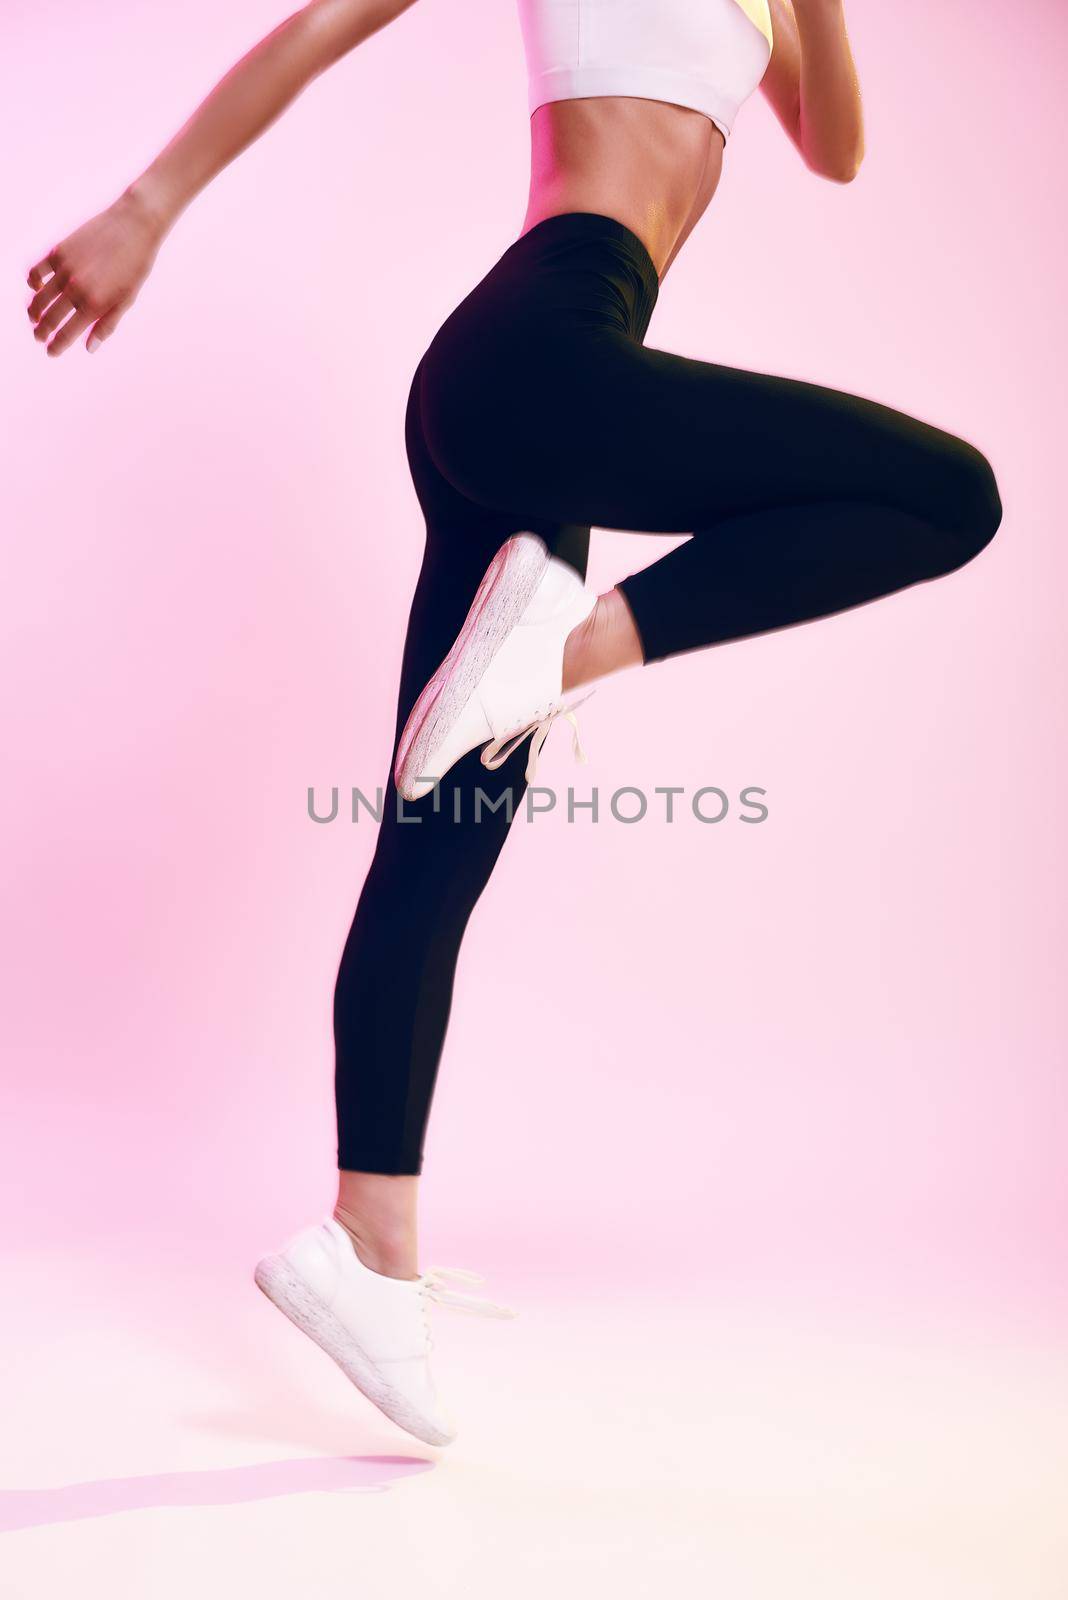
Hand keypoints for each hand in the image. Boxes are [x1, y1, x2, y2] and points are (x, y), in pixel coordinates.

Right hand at [26, 186, 167, 357]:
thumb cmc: (136, 264)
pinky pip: (36, 271)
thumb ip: (106, 324)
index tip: (51, 352)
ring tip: (34, 319)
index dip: (56, 346)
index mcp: (95, 304)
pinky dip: (32, 282)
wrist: (133, 225)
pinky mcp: (58, 251)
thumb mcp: (127, 299)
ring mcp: (64, 269)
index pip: (67, 334)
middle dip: (41, 332)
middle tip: (39, 338)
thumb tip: (90, 348)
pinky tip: (36, 288)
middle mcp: (76, 288)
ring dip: (33, 312)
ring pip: (39, 298)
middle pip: (49, 318)